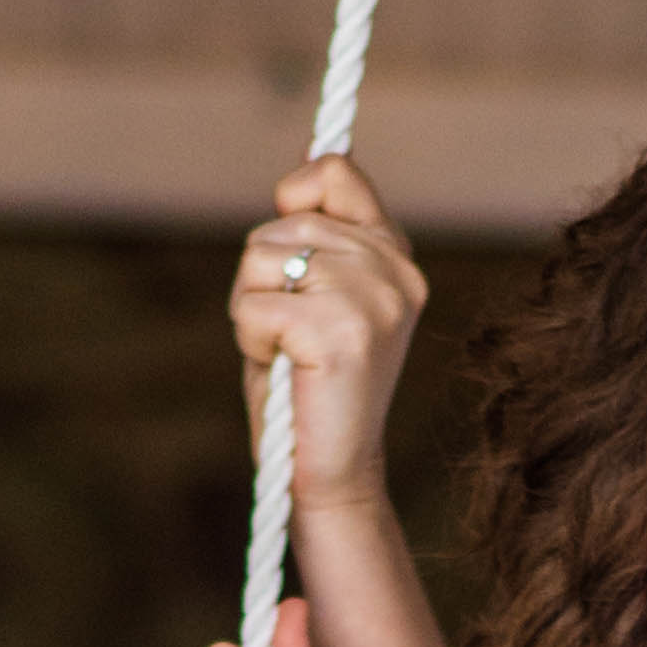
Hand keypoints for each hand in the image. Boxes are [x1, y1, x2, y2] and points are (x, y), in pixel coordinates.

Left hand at [230, 155, 425, 513]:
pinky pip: (255, 305)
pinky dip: (251, 340)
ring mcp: (375, 299)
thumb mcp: (315, 295)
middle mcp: (395, 270)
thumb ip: (315, 237)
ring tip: (287, 354)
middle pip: (285, 219)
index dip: (294, 198)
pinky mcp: (343, 332)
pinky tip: (285, 371)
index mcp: (395, 256)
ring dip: (253, 307)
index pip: (334, 170)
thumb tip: (299, 171)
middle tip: (289, 334)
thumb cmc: (309, 390)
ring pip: (263, 256)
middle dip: (262, 275)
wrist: (333, 476)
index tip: (293, 257)